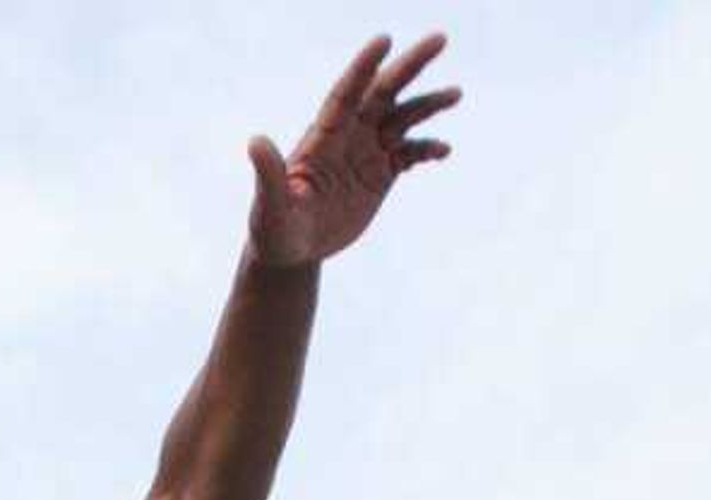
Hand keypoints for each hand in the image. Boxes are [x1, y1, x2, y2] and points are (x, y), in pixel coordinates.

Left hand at [247, 33, 457, 269]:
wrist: (291, 249)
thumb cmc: (273, 228)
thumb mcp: (270, 206)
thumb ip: (269, 174)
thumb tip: (255, 142)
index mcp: (322, 138)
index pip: (346, 95)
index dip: (363, 68)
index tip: (384, 40)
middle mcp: (348, 137)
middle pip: (383, 93)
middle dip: (409, 66)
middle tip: (440, 39)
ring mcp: (366, 153)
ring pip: (402, 119)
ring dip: (428, 104)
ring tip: (456, 93)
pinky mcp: (380, 174)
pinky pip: (409, 154)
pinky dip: (427, 149)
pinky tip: (444, 149)